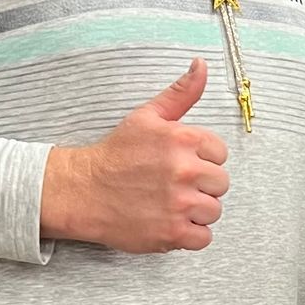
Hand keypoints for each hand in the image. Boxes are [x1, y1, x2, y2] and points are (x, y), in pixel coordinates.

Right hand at [42, 60, 229, 253]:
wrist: (83, 191)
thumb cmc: (115, 154)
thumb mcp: (147, 116)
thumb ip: (181, 93)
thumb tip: (202, 65)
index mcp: (184, 139)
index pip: (220, 154)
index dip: (202, 160)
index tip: (180, 164)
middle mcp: (185, 171)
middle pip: (221, 184)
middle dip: (201, 186)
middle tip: (173, 186)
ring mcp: (179, 204)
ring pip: (214, 211)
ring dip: (196, 211)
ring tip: (170, 204)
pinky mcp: (172, 233)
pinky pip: (203, 238)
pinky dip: (189, 235)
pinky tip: (169, 222)